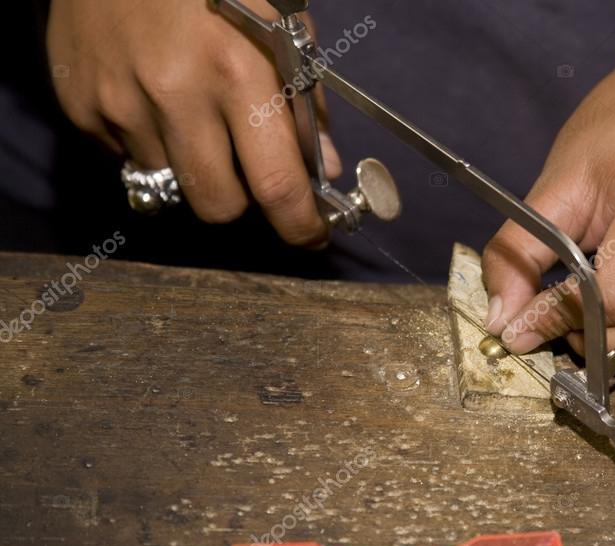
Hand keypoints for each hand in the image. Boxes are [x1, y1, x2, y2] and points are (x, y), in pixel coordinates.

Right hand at [47, 0, 340, 245]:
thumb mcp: (279, 27)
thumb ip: (304, 105)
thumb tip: (320, 171)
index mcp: (238, 72)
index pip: (275, 185)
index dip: (299, 225)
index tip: (311, 235)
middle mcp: (176, 96)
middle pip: (217, 206)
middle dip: (242, 200)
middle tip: (247, 169)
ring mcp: (120, 103)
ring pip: (170, 186)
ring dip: (192, 169)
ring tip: (194, 118)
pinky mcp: (80, 104)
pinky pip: (126, 160)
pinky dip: (150, 146)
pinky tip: (153, 101)